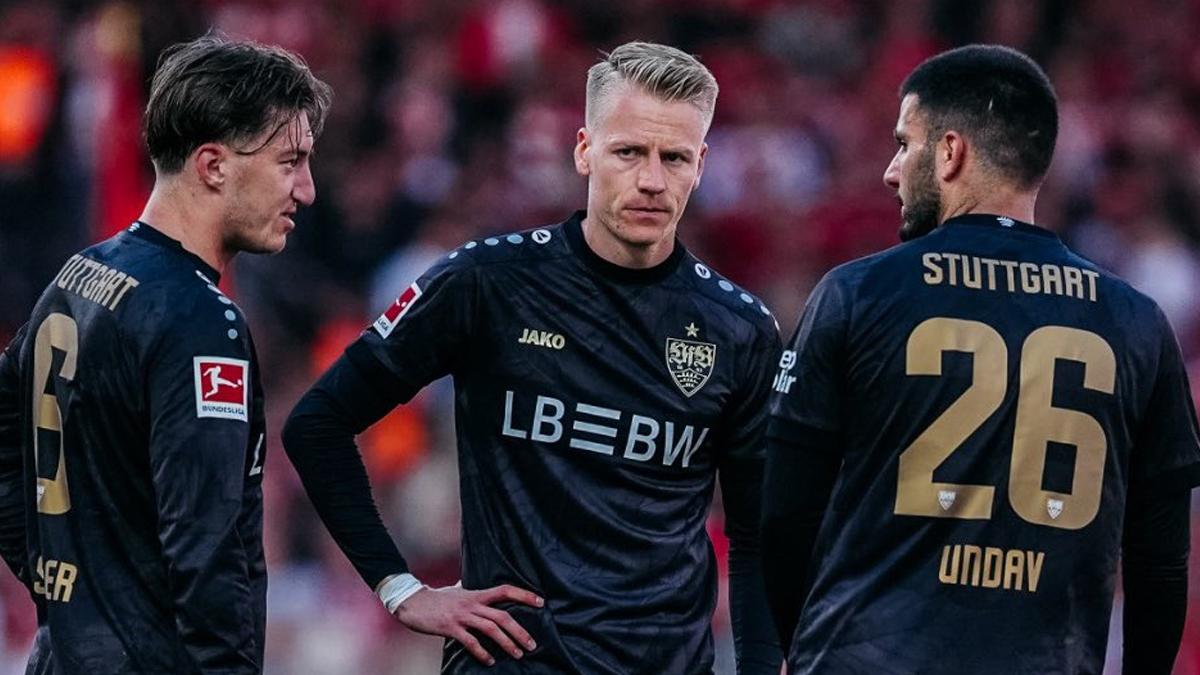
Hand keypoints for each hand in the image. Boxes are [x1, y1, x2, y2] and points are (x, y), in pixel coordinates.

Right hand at [393, 584, 542, 665]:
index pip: (505, 590)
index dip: (524, 594)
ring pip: (491, 629)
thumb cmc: (435, 597)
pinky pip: (470, 642)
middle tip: (532, 644)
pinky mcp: (450, 628)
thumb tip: (468, 584)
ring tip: (518, 654)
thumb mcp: (455, 590)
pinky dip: (482, 652)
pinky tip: (490, 660)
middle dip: (520, 631)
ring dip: (507, 643)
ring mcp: (462, 616)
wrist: (411, 602)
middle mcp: (472, 604)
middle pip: (502, 616)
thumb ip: (466, 588)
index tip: (540, 602)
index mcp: (476, 594)